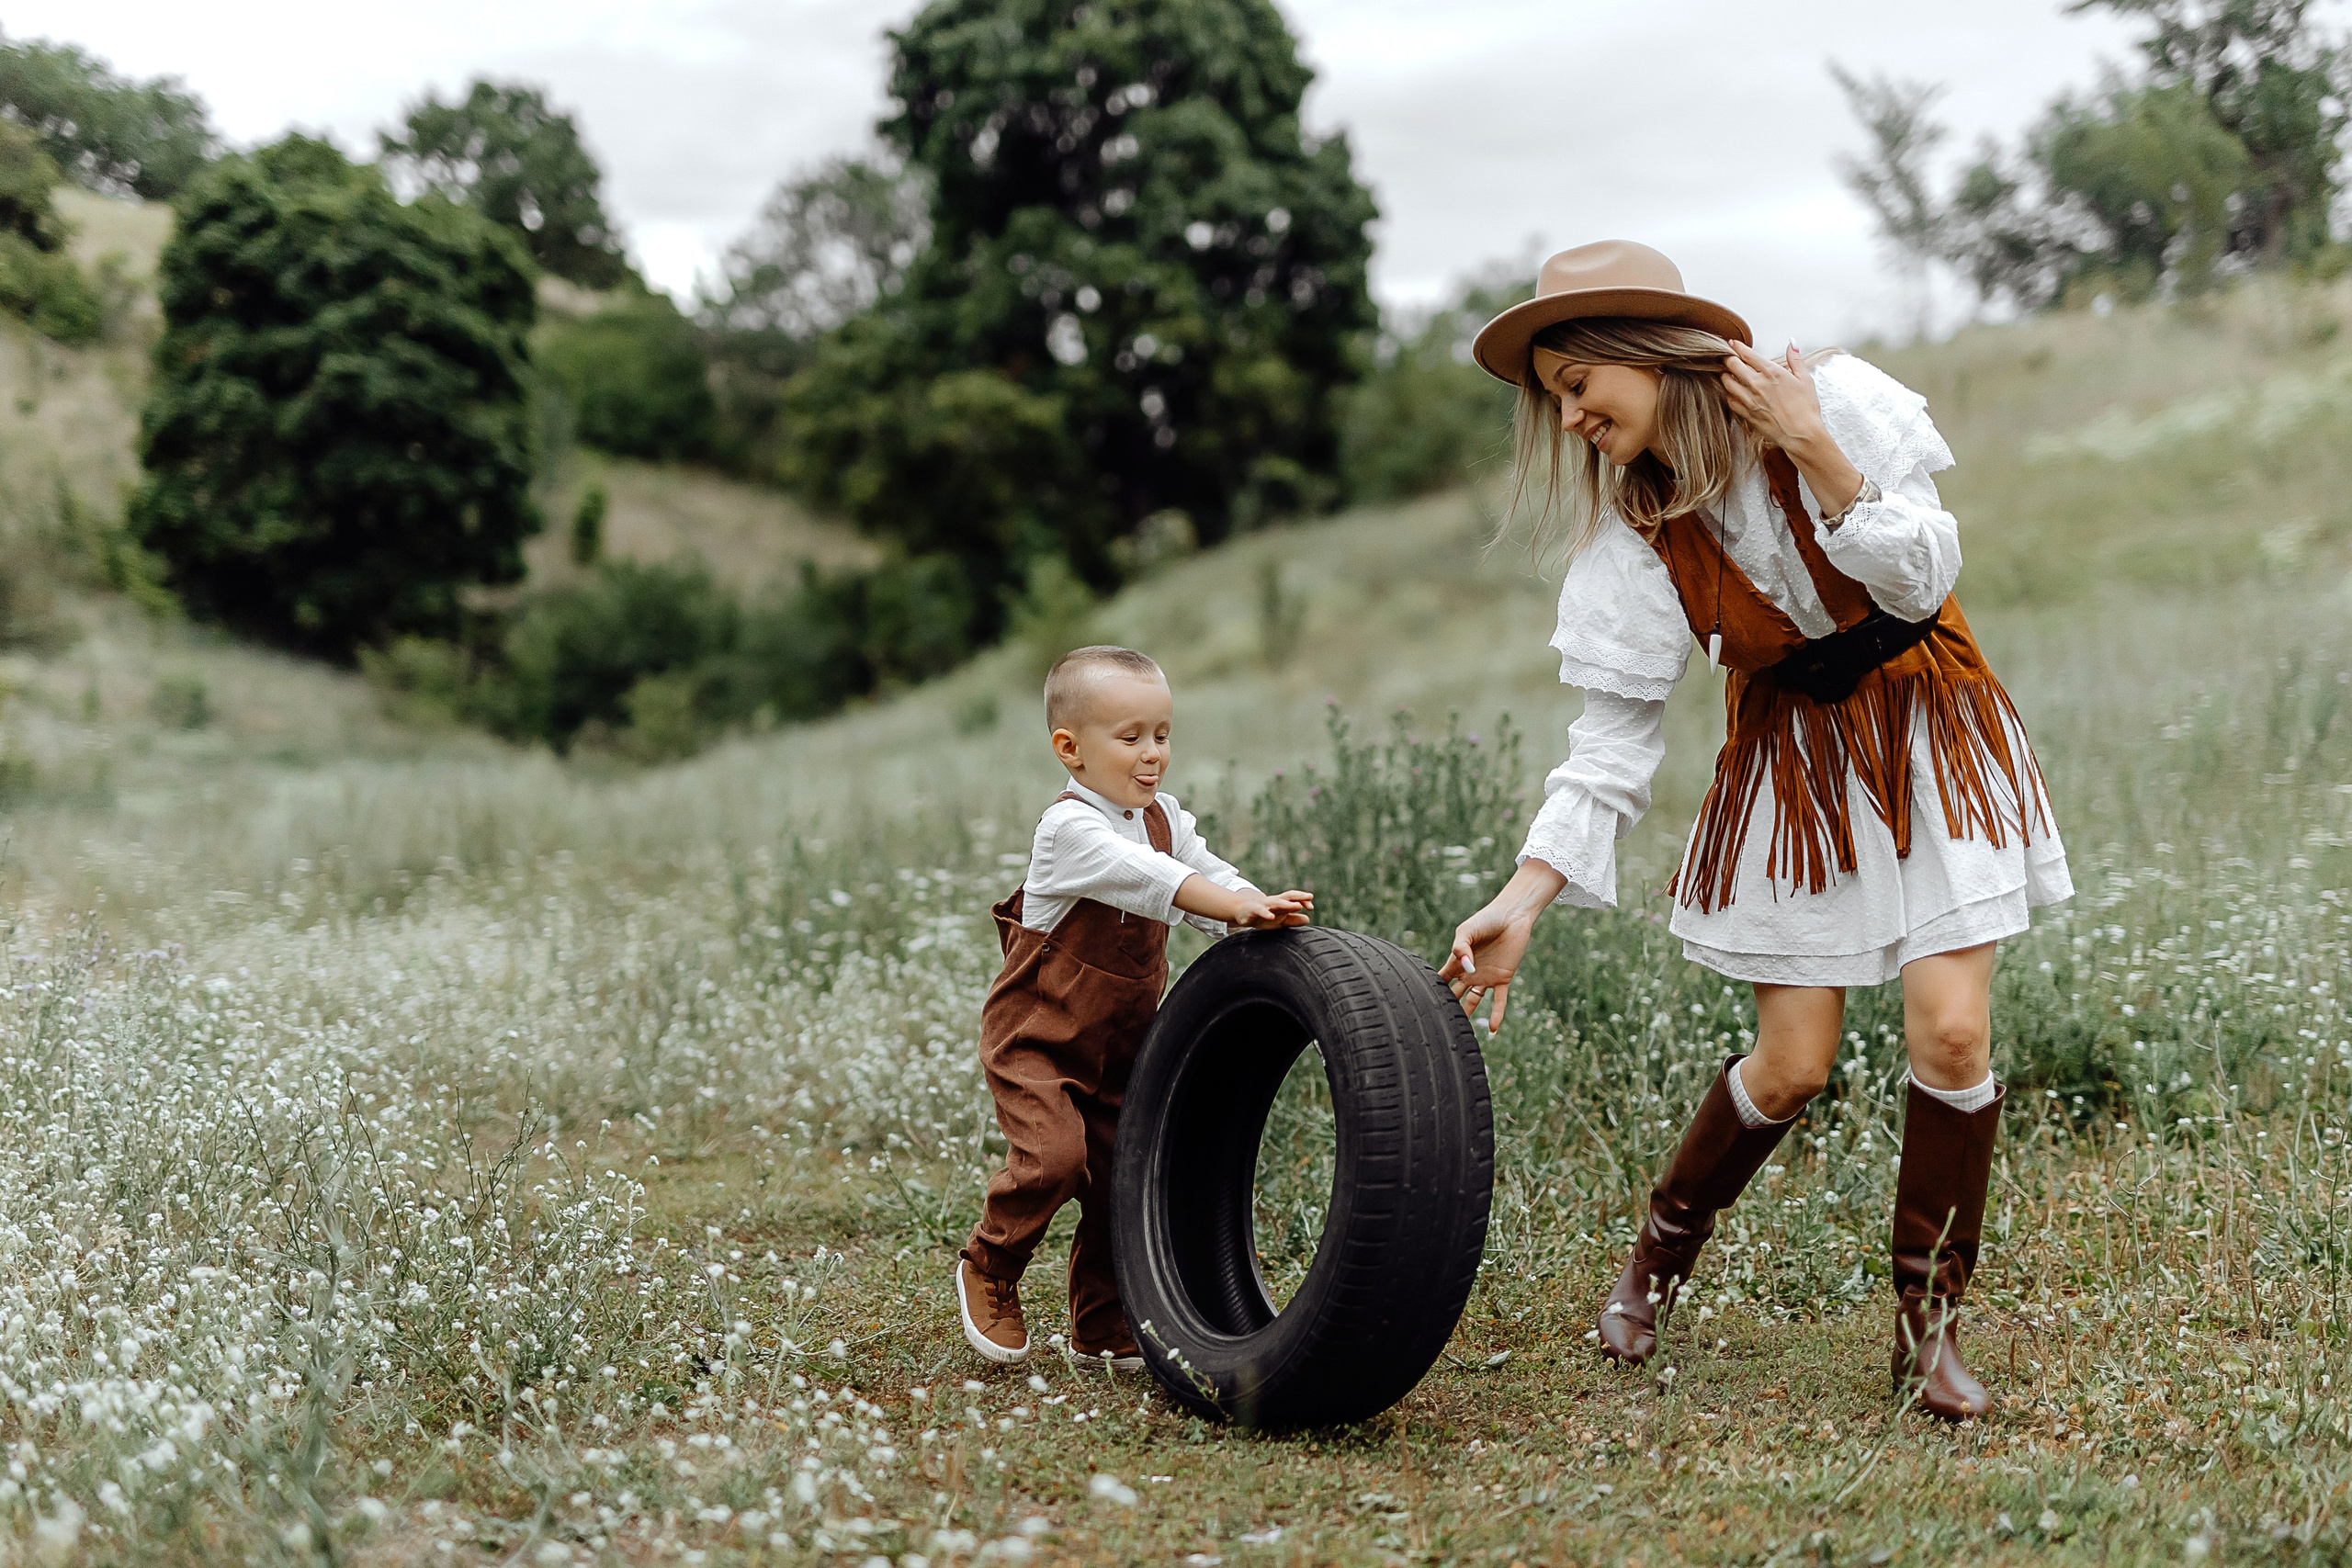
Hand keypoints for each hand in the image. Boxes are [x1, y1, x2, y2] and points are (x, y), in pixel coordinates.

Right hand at [1226, 888, 1313, 929]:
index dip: (1303, 900)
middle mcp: (1273, 902)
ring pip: (1276, 902)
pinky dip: (1265, 913)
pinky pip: (1260, 911)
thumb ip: (1293, 919)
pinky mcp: (1253, 910)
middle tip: (1310, 897)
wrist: (1241, 911)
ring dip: (1287, 904)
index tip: (1311, 907)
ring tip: (1297, 906)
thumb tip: (1307, 919)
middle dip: (1299, 896)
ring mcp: (1263, 905)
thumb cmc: (1263, 916)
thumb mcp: (1279, 920)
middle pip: (1287, 897)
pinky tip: (1271, 916)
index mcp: (1281, 904)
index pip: (1293, 899)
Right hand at [1437, 865, 1558, 1032]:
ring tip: (1461, 1034)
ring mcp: (1486, 977)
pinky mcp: (1504, 978)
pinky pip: (1500, 1001)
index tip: (1420, 1004)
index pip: (1441, 979)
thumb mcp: (1467, 930)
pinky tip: (1494, 1030)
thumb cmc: (1487, 918)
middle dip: (1447, 1007)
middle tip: (1436, 1025)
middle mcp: (1470, 972)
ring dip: (1468, 1015)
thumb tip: (1466, 969)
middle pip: (1455, 995)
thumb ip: (1461, 948)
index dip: (1432, 990)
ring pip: (1474, 1001)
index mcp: (1457, 961)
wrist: (1513, 915)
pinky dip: (1497, 1015)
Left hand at [1718, 341, 1827, 452]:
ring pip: (1726, 382)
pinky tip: (1733, 392)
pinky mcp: (1746, 413)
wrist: (1801, 434)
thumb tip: (1792, 344)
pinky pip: (1729, 400)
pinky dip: (1729, 393)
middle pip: (1732, 365)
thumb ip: (1796, 359)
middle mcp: (1757, 384)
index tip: (1733, 344)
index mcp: (1772, 372)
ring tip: (1728, 373)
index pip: (1747, 354)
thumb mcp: (1805, 379)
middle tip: (1727, 357)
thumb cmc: (1805, 408)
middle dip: (1728, 358)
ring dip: (1725, 375)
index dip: (1737, 347)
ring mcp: (1749, 399)